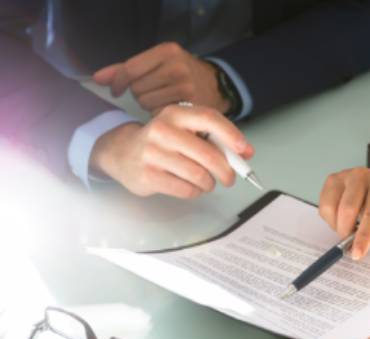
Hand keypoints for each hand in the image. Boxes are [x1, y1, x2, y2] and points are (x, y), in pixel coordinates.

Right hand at [89, 104, 253, 197]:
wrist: (121, 152)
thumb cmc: (162, 142)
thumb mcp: (182, 130)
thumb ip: (211, 138)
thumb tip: (245, 153)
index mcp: (175, 113)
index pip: (209, 119)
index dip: (232, 136)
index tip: (245, 151)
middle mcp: (162, 130)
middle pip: (208, 155)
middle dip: (226, 171)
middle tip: (230, 178)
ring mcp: (153, 153)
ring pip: (199, 175)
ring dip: (209, 184)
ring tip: (207, 182)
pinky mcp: (148, 176)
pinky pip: (186, 190)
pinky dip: (195, 192)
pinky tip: (191, 187)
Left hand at [93, 42, 229, 114]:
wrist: (215, 86)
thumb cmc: (180, 75)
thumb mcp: (157, 63)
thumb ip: (125, 69)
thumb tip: (96, 78)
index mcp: (166, 51)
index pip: (130, 69)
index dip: (118, 82)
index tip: (117, 90)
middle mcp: (177, 67)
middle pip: (138, 89)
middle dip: (140, 94)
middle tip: (152, 93)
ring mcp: (185, 87)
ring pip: (147, 103)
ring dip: (148, 106)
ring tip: (161, 102)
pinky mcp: (190, 106)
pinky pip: (159, 114)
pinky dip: (159, 115)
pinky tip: (169, 111)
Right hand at [319, 158, 369, 259]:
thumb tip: (354, 245)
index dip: (363, 236)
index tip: (356, 254)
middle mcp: (362, 175)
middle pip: (347, 209)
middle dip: (345, 232)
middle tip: (349, 243)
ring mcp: (344, 176)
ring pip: (331, 208)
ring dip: (336, 225)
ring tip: (348, 227)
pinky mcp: (331, 180)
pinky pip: (323, 206)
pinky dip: (330, 219)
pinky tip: (341, 217)